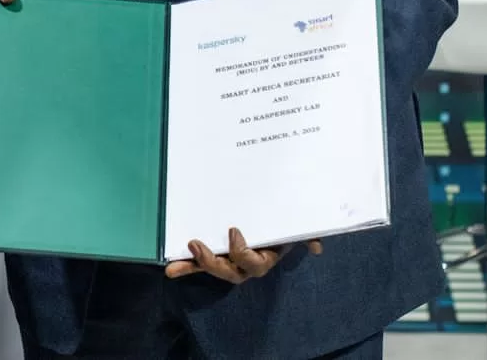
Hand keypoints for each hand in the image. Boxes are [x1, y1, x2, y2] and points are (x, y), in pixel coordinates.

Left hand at [164, 229, 322, 283]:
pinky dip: (185, 267)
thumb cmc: (283, 220)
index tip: (233, 230)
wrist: (274, 214)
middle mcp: (246, 263)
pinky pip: (199, 263)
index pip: (253, 264)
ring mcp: (229, 259)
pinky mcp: (215, 253)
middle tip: (196, 244)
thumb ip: (307, 233)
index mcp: (264, 257)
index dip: (242, 252)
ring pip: (213, 268)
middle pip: (230, 272)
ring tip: (175, 264)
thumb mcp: (296, 225)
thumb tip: (316, 246)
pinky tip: (170, 270)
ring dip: (194, 266)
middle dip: (212, 262)